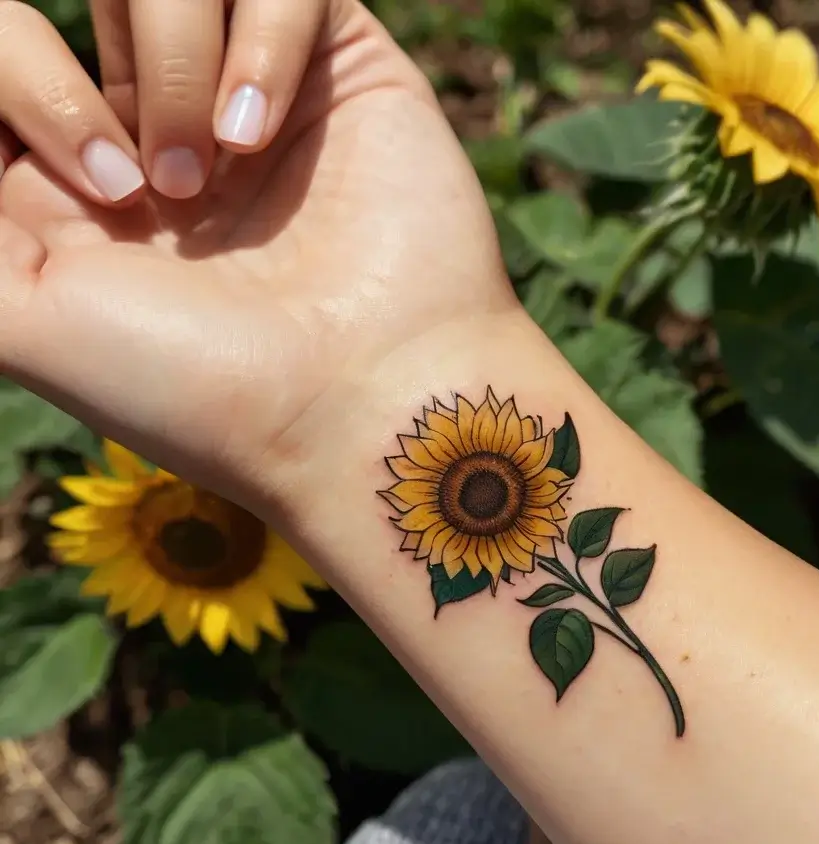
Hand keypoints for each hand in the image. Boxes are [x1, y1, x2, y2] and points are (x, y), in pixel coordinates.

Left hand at [0, 1, 517, 517]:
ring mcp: (256, 94)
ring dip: (180, 53)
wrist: (359, 404)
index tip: (108, 197)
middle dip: (124, 72)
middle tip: (167, 185)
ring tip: (227, 160)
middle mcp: (166, 126)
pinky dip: (262, 38)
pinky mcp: (344, 71)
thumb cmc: (197, 379)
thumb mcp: (21, 316)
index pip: (8, 39)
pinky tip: (265, 132)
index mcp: (86, 178)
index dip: (27, 82)